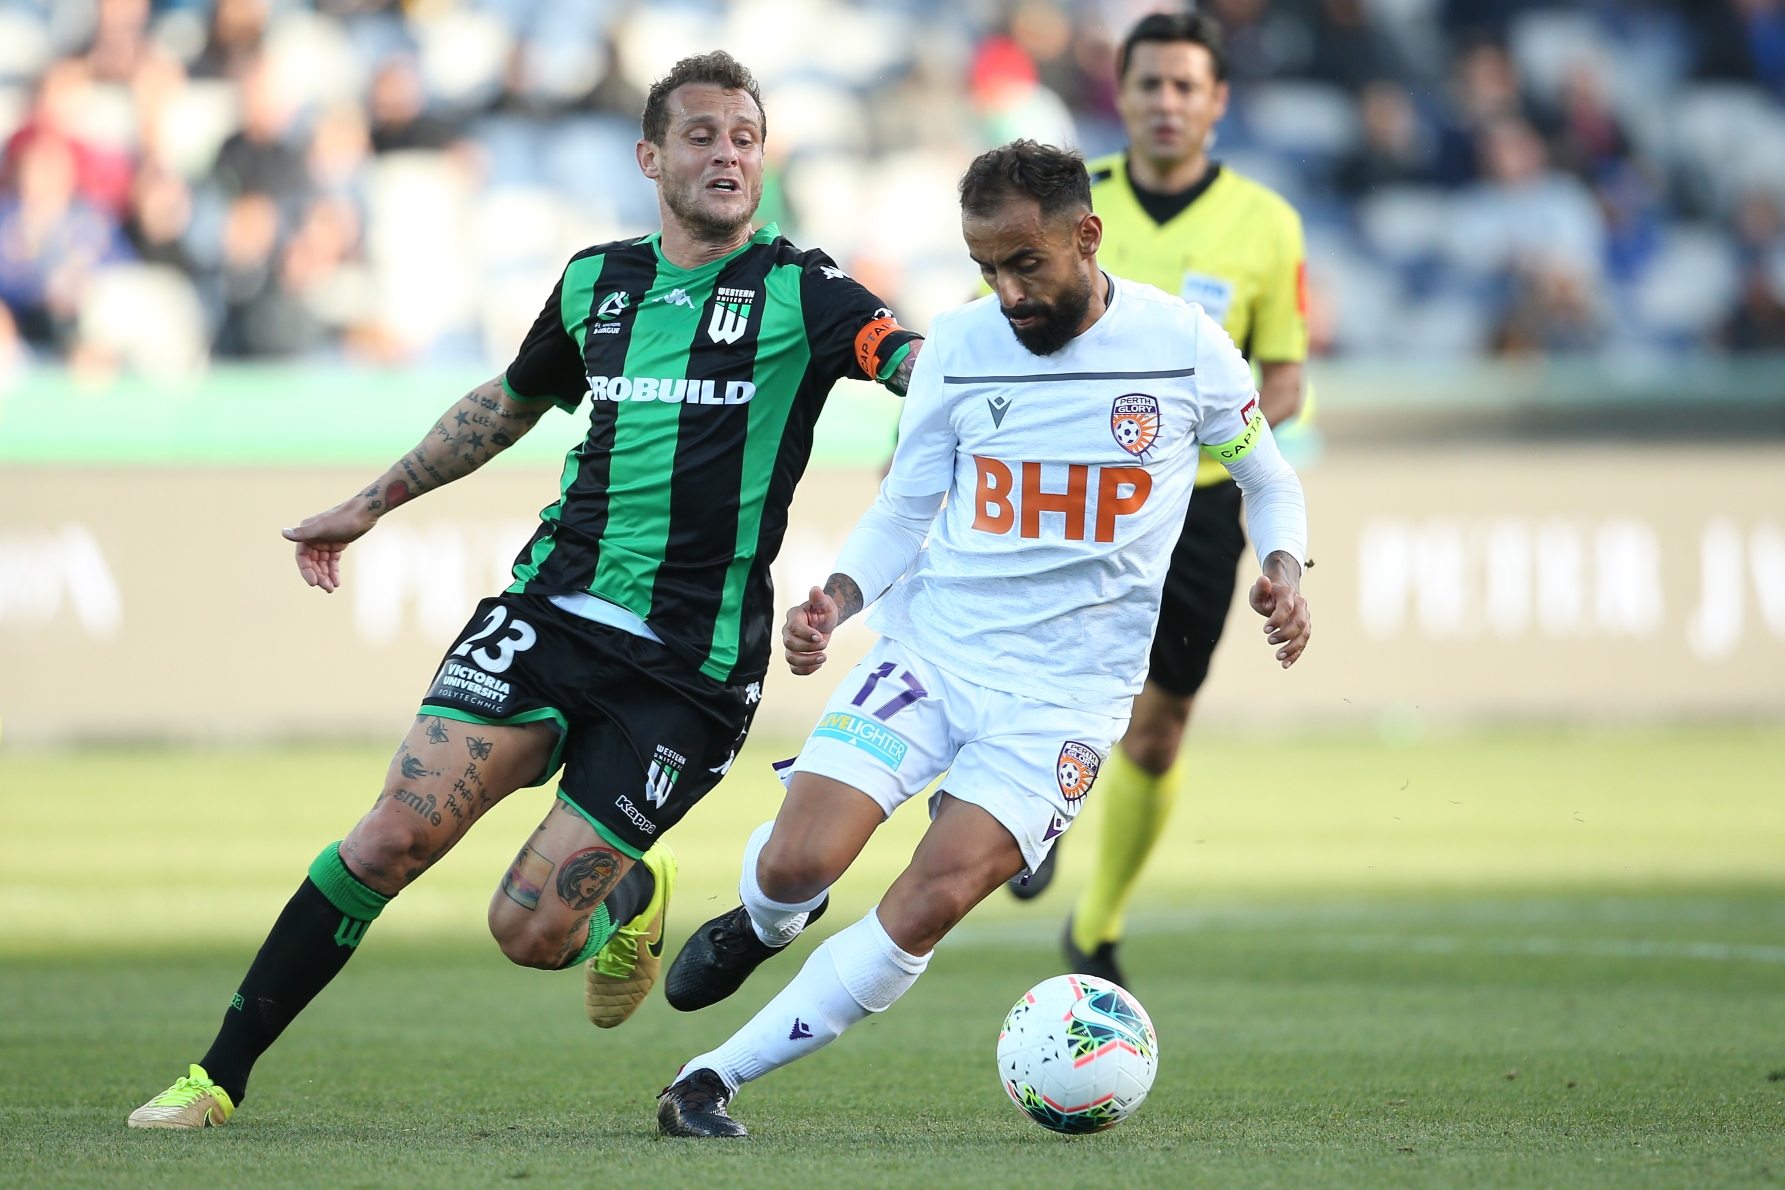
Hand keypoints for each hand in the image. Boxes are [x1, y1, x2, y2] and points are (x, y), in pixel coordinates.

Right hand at [282, 498, 377, 593]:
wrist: (364, 512)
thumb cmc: (343, 518)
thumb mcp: (322, 527)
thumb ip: (303, 532)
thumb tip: (283, 532)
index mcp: (307, 533)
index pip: (302, 557)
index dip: (306, 571)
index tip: (313, 583)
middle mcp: (313, 538)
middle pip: (312, 563)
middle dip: (318, 576)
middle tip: (327, 588)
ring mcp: (325, 542)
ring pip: (322, 564)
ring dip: (326, 576)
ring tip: (331, 588)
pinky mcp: (336, 545)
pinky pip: (332, 562)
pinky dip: (333, 571)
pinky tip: (337, 582)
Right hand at [783, 585, 839, 674]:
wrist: (825, 623)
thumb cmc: (824, 612)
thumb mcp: (826, 604)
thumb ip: (820, 598)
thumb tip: (815, 590)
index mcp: (794, 616)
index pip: (794, 627)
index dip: (806, 634)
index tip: (820, 637)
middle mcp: (788, 631)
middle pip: (789, 643)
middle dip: (808, 647)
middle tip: (824, 645)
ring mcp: (790, 645)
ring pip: (790, 658)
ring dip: (807, 661)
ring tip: (823, 657)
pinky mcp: (795, 656)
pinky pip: (794, 668)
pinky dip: (806, 670)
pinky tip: (818, 664)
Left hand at [1249, 553, 1309, 667]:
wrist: (1281, 595)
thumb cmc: (1267, 595)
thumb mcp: (1259, 592)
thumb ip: (1260, 588)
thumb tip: (1263, 579)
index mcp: (1289, 594)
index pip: (1286, 607)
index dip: (1277, 619)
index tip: (1265, 630)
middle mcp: (1301, 605)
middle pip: (1300, 622)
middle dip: (1286, 634)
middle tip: (1269, 641)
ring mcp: (1305, 617)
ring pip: (1305, 634)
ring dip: (1293, 647)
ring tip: (1278, 658)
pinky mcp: (1305, 629)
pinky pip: (1304, 643)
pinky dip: (1296, 654)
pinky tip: (1285, 664)